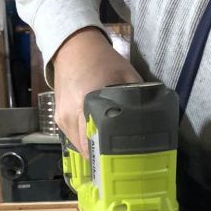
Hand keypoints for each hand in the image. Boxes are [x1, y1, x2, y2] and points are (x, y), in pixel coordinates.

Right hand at [52, 27, 142, 151]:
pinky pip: (72, 138)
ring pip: (78, 146)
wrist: (72, 47)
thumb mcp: (127, 75)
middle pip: (86, 149)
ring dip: (93, 150)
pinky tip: (97, 139)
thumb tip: (151, 119)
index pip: (96, 141)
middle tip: (120, 162)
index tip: (123, 163)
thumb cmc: (102, 60)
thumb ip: (138, 98)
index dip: (109, 155)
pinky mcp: (58, 119)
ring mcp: (63, 118)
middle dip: (102, 158)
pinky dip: (85, 141)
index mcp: (88, 103)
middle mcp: (72, 115)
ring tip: (110, 153)